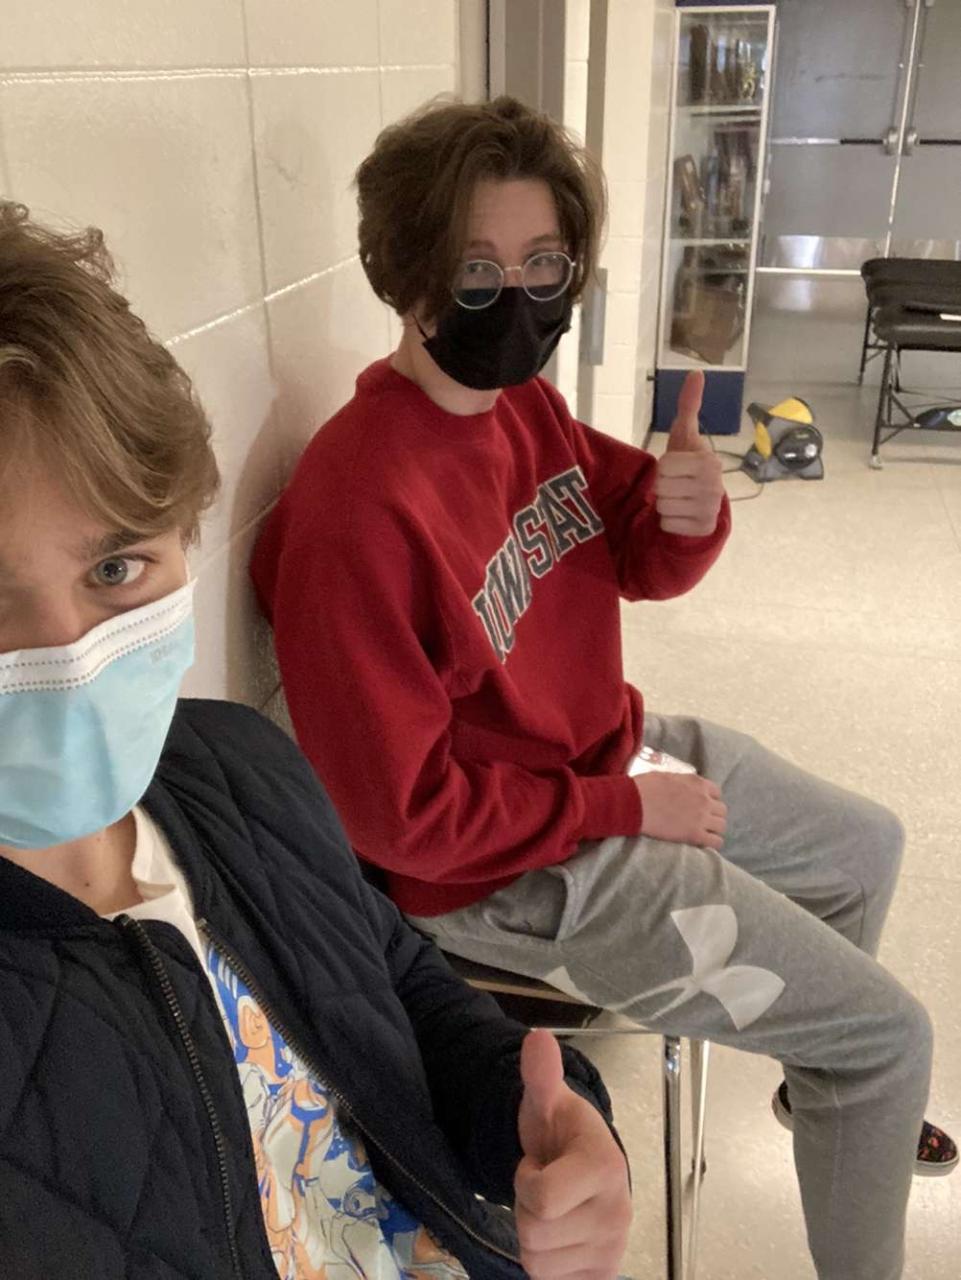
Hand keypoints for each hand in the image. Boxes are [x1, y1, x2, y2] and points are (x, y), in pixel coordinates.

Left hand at [515, 1029, 630, 1279]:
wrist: (585, 1165)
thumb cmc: (563, 1134)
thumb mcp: (547, 1102)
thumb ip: (540, 1074)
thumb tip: (536, 1038)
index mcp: (606, 1169)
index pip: (539, 1199)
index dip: (526, 1180)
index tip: (540, 1163)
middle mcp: (617, 1215)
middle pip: (534, 1234)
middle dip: (527, 1208)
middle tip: (545, 1185)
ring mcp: (613, 1249)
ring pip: (537, 1263)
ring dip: (534, 1235)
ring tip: (552, 1207)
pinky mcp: (604, 1274)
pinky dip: (546, 1263)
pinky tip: (559, 1233)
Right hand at [635, 772, 726, 849]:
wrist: (634, 803)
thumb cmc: (644, 787)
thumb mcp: (668, 776)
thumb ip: (682, 782)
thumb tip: (682, 788)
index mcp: (697, 783)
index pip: (716, 793)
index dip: (710, 800)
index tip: (702, 806)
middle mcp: (704, 799)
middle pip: (722, 811)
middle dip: (714, 816)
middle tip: (703, 821)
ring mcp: (702, 818)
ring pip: (722, 827)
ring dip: (714, 830)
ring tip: (704, 834)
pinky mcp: (695, 835)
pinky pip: (716, 842)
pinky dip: (712, 843)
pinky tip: (704, 844)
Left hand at [655, 369, 723, 535]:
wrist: (700, 504)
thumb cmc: (688, 467)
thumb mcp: (685, 437)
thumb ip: (689, 406)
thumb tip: (695, 372)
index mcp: (709, 461)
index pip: (664, 465)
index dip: (663, 469)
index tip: (675, 470)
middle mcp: (714, 485)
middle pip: (661, 487)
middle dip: (662, 488)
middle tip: (675, 487)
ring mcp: (710, 509)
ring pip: (663, 507)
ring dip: (664, 505)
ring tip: (678, 501)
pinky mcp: (703, 529)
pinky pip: (668, 525)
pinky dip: (669, 523)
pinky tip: (681, 517)